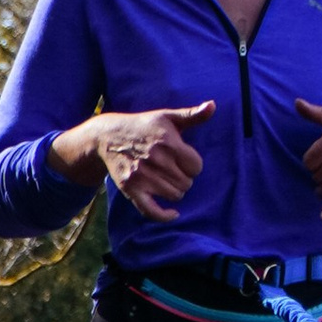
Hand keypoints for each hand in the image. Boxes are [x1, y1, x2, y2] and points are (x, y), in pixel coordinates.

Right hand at [59, 102, 216, 218]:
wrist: (108, 136)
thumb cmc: (144, 126)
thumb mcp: (168, 116)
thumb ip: (192, 114)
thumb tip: (213, 105)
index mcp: (168, 142)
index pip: (196, 166)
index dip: (193, 164)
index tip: (184, 159)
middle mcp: (156, 160)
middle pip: (187, 183)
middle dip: (184, 178)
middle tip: (174, 169)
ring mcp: (142, 176)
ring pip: (174, 195)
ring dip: (175, 191)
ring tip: (167, 179)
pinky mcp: (131, 189)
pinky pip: (151, 211)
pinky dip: (165, 216)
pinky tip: (173, 214)